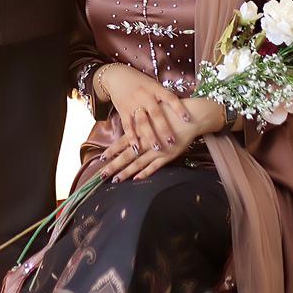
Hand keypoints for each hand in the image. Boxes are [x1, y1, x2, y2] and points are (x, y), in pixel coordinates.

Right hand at [97, 63, 193, 152]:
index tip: (188, 119)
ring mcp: (133, 104)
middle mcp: (145, 96)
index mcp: (155, 88)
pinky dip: (132, 137)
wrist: (117, 76)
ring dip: (150, 136)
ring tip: (157, 148)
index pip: (170, 98)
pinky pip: (128, 126)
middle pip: (156, 114)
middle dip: (164, 129)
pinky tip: (137, 148)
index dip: (179, 108)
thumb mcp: (153, 85)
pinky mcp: (123, 111)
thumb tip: (184, 106)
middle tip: (172, 142)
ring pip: (143, 122)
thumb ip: (164, 96)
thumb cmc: (140, 82)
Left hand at [100, 97, 224, 183]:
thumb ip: (142, 121)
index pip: (123, 142)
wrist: (190, 116)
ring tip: (115, 179)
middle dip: (114, 165)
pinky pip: (154, 166)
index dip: (112, 151)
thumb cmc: (171, 112)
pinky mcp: (168, 155)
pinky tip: (136, 178)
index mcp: (142, 129)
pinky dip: (145, 172)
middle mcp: (146, 140)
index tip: (101, 158)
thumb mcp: (153, 112)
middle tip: (101, 175)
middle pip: (127, 155)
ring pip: (138, 163)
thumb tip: (131, 125)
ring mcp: (157, 149)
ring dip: (126, 172)